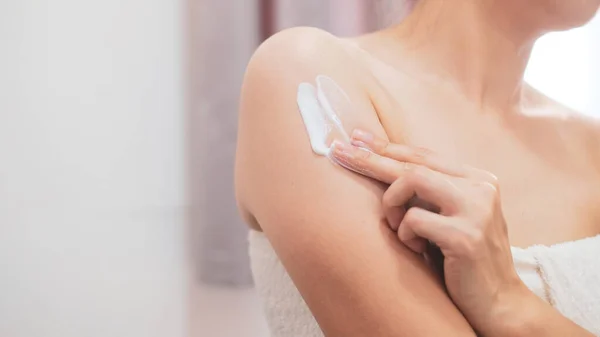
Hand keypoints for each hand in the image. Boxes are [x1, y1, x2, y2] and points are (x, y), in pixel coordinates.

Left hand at [330, 130, 530, 334]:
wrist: (498, 302)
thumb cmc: (463, 260)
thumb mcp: (450, 216)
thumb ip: (430, 192)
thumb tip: (383, 164)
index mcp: (478, 179)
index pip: (424, 154)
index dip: (387, 146)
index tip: (356, 138)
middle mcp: (481, 187)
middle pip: (413, 163)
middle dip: (370, 158)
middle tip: (339, 150)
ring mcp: (476, 210)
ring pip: (412, 179)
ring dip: (391, 203)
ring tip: (396, 226)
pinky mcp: (465, 236)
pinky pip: (413, 219)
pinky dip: (405, 234)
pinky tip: (415, 249)